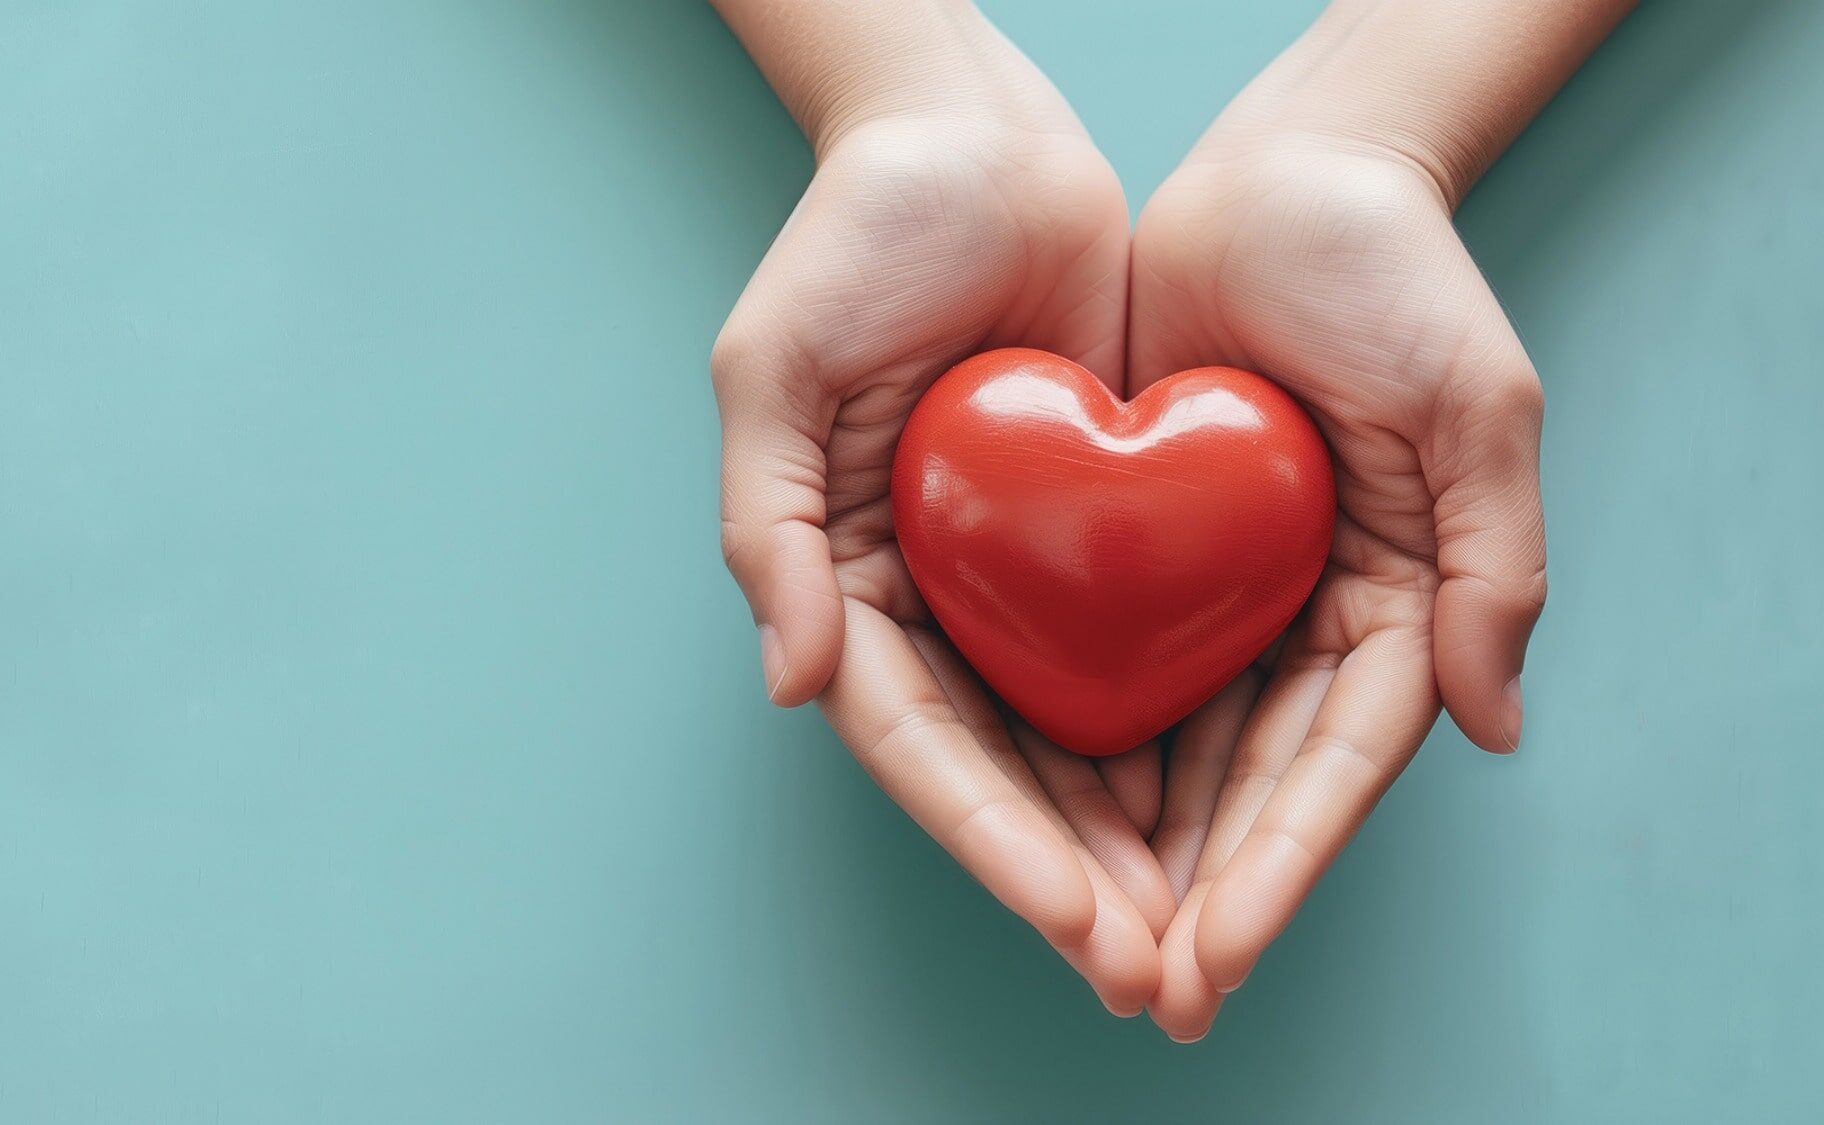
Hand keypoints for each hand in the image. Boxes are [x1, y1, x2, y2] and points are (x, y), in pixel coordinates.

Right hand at [711, 17, 1175, 1012]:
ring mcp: (1016, 574)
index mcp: (846, 575)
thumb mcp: (777, 368)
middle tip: (1152, 975)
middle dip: (1070, 880)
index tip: (1073, 920)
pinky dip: (1175, 738)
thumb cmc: (862, 237)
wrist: (984, 138)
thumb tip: (797, 684)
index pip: (917, 744)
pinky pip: (1136, 654)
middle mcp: (930, 596)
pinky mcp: (1098, 533)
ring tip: (1198, 935)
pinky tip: (1224, 811)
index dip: (990, 840)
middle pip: (1001, 771)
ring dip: (1129, 843)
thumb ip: (771, 527)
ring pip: (1073, 738)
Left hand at [1128, 135, 1547, 1038]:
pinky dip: (1083, 749)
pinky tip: (1041, 821)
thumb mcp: (1474, 404)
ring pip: (1176, 752)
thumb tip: (1493, 721)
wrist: (1275, 180)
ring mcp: (1223, 594)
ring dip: (1134, 852)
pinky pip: (1110, 667)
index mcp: (1395, 601)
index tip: (1222, 951)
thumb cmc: (1388, 277)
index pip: (1333, 764)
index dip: (1282, 864)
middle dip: (1201, 893)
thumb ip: (1493, 560)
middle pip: (1250, 786)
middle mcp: (1306, 617)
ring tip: (1085, 944)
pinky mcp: (1144, 555)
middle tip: (1142, 989)